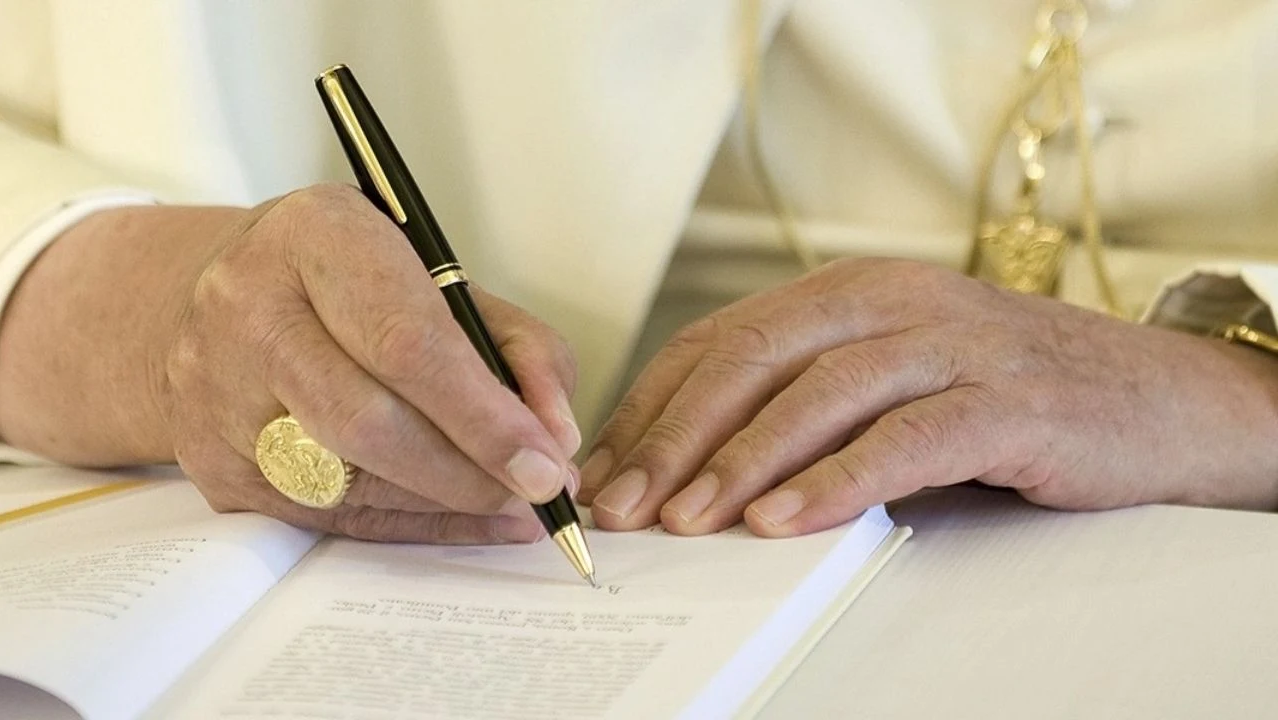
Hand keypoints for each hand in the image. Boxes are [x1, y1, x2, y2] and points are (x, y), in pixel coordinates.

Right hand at [0, 184, 580, 543]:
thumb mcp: (444, 278)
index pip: (406, 342)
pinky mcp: (215, 464)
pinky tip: (463, 519)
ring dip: (445, 503)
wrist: (220, 298)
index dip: (484, 415)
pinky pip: (326, 517)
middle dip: (469, 472)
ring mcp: (218, 391)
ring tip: (508, 502)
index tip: (547, 462)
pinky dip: (410, 524)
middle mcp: (250, 307)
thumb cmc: (356, 285)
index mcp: (318, 236)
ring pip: (346, 481)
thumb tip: (555, 436)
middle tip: (537, 495)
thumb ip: (517, 347)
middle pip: (367, 422)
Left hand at [579, 258, 1277, 536]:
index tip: (606, 469)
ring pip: (822, 393)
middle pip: (755, 358)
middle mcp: (891, 302)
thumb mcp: (885, 382)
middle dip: (677, 436)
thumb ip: (800, 407)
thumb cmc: (997, 396)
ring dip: (743, 460)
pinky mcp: (1007, 401)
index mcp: (848, 293)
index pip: (721, 340)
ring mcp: (952, 344)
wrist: (1150, 397)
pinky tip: (785, 519)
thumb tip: (687, 471)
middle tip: (625, 503)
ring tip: (689, 520)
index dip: (653, 405)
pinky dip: (838, 480)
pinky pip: (905, 438)